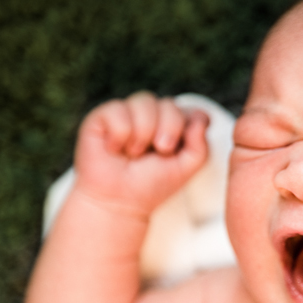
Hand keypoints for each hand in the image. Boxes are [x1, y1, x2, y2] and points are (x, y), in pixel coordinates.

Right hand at [74, 92, 209, 216]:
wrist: (118, 201)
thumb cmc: (151, 185)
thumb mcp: (185, 169)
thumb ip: (200, 145)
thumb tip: (200, 118)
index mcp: (172, 126)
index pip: (188, 110)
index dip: (187, 125)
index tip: (177, 150)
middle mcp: (151, 116)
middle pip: (168, 104)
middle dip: (169, 129)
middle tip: (160, 151)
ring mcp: (127, 113)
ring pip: (144, 101)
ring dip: (143, 131)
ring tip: (134, 153)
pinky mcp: (102, 116)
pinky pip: (117, 109)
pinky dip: (120, 133)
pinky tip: (114, 148)